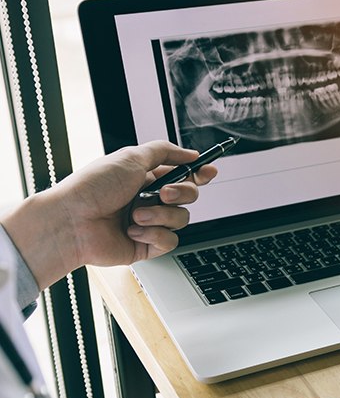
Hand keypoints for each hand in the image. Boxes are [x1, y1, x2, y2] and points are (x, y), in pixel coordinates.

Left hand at [2, 141, 216, 289]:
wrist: (73, 221)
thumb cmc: (93, 188)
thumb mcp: (131, 156)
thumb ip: (165, 151)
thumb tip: (190, 153)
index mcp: (145, 177)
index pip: (182, 174)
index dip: (198, 173)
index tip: (209, 171)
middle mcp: (148, 199)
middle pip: (188, 196)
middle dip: (181, 193)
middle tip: (163, 193)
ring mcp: (148, 223)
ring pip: (181, 219)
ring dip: (160, 215)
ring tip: (135, 215)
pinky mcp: (146, 245)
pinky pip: (170, 241)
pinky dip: (154, 234)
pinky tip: (133, 230)